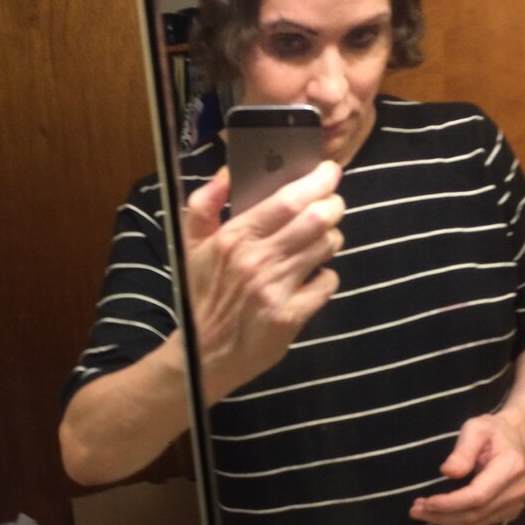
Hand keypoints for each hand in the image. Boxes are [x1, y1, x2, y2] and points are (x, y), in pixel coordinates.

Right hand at [182, 161, 344, 401]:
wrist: (202, 353)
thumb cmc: (202, 295)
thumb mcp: (191, 246)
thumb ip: (204, 204)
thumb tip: (227, 172)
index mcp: (234, 238)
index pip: (288, 199)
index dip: (318, 181)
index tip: (329, 171)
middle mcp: (257, 260)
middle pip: (317, 219)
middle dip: (333, 206)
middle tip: (332, 205)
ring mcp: (276, 290)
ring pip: (326, 247)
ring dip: (330, 238)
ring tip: (319, 242)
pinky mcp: (291, 317)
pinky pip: (327, 283)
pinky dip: (326, 277)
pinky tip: (311, 278)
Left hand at [409, 413, 524, 524]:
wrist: (515, 439)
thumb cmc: (492, 431)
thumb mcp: (475, 429)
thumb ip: (463, 450)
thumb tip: (447, 472)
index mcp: (510, 468)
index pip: (478, 495)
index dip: (450, 503)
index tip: (426, 502)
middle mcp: (516, 491)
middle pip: (475, 513)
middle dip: (442, 514)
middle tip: (415, 509)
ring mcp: (516, 504)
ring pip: (475, 522)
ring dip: (445, 520)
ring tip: (420, 511)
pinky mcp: (510, 512)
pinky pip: (480, 523)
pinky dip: (456, 521)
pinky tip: (439, 513)